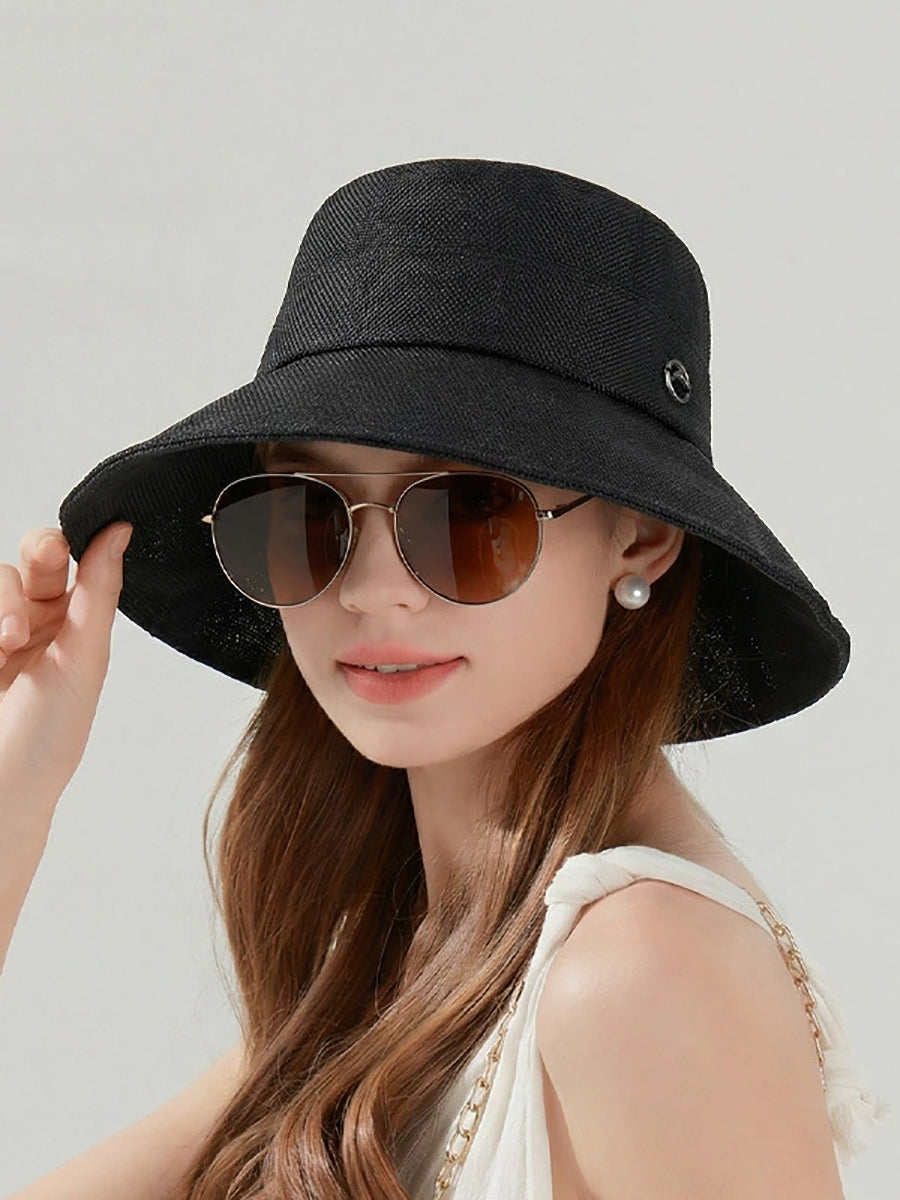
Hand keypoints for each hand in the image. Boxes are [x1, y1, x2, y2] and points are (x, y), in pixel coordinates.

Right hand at [0, 522, 131, 812]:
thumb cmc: (48, 738)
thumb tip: (121, 531)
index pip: (77, 563)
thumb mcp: (84, 659)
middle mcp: (34, 623)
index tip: (87, 535)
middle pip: (34, 558)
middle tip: (48, 557)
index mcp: (76, 626)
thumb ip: (98, 591)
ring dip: (5, 603)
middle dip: (40, 552)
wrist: (1, 789)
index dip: (77, 544)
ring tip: (7, 643)